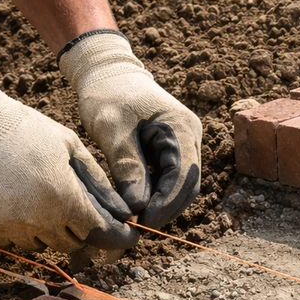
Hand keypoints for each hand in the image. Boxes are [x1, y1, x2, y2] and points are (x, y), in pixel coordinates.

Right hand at [0, 66, 138, 252]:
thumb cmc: (23, 130)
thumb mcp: (70, 148)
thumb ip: (99, 184)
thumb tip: (124, 213)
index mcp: (62, 198)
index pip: (99, 233)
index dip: (117, 237)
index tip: (127, 237)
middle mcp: (35, 220)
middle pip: (70, 244)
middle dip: (80, 231)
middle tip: (78, 211)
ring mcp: (6, 227)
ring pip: (39, 245)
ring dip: (47, 230)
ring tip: (39, 198)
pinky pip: (9, 241)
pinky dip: (17, 228)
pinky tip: (12, 201)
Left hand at [59, 31, 202, 228]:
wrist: (108, 73)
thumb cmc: (107, 94)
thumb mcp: (111, 129)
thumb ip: (127, 166)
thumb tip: (137, 206)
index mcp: (182, 128)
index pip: (184, 176)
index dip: (166, 203)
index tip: (143, 222)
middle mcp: (191, 137)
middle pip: (188, 185)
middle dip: (166, 209)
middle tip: (139, 227)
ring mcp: (186, 144)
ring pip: (181, 186)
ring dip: (162, 204)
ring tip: (136, 218)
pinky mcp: (173, 150)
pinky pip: (171, 179)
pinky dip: (157, 194)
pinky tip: (137, 203)